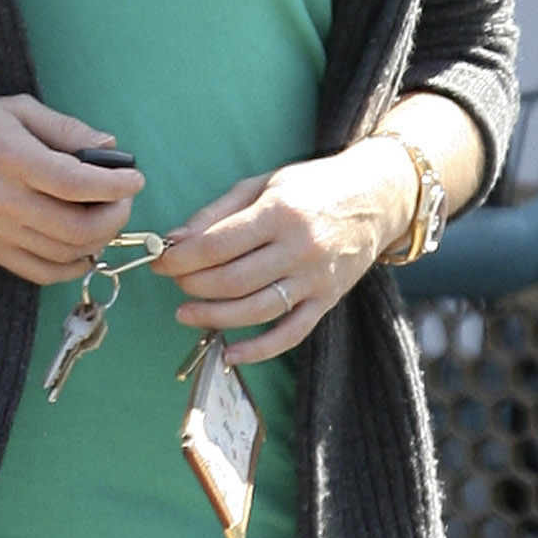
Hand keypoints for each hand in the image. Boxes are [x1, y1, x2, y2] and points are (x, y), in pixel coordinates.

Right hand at [0, 88, 142, 284]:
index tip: (134, 179)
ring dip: (96, 242)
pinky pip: (38, 272)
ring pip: (63, 254)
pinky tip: (81, 250)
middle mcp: (3, 200)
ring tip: (102, 220)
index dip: (117, 186)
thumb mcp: (13, 109)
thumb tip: (110, 148)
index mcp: (12, 158)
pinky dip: (69, 267)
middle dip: (113, 218)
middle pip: (77, 228)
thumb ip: (64, 128)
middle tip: (121, 202)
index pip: (78, 184)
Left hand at [152, 143, 419, 366]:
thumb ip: (217, 213)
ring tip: (185, 313)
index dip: (181, 257)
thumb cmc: (312, 187)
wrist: (377, 198)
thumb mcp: (262, 184)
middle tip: (171, 280)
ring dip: (214, 317)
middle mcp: (300, 249)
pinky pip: (291, 334)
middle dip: (192, 284)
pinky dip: (259, 350)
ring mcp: (316, 279)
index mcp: (280, 213)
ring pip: (256, 310)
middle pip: (233, 280)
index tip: (161, 260)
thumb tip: (176, 239)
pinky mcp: (328, 301)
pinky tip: (230, 353)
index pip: (217, 244)